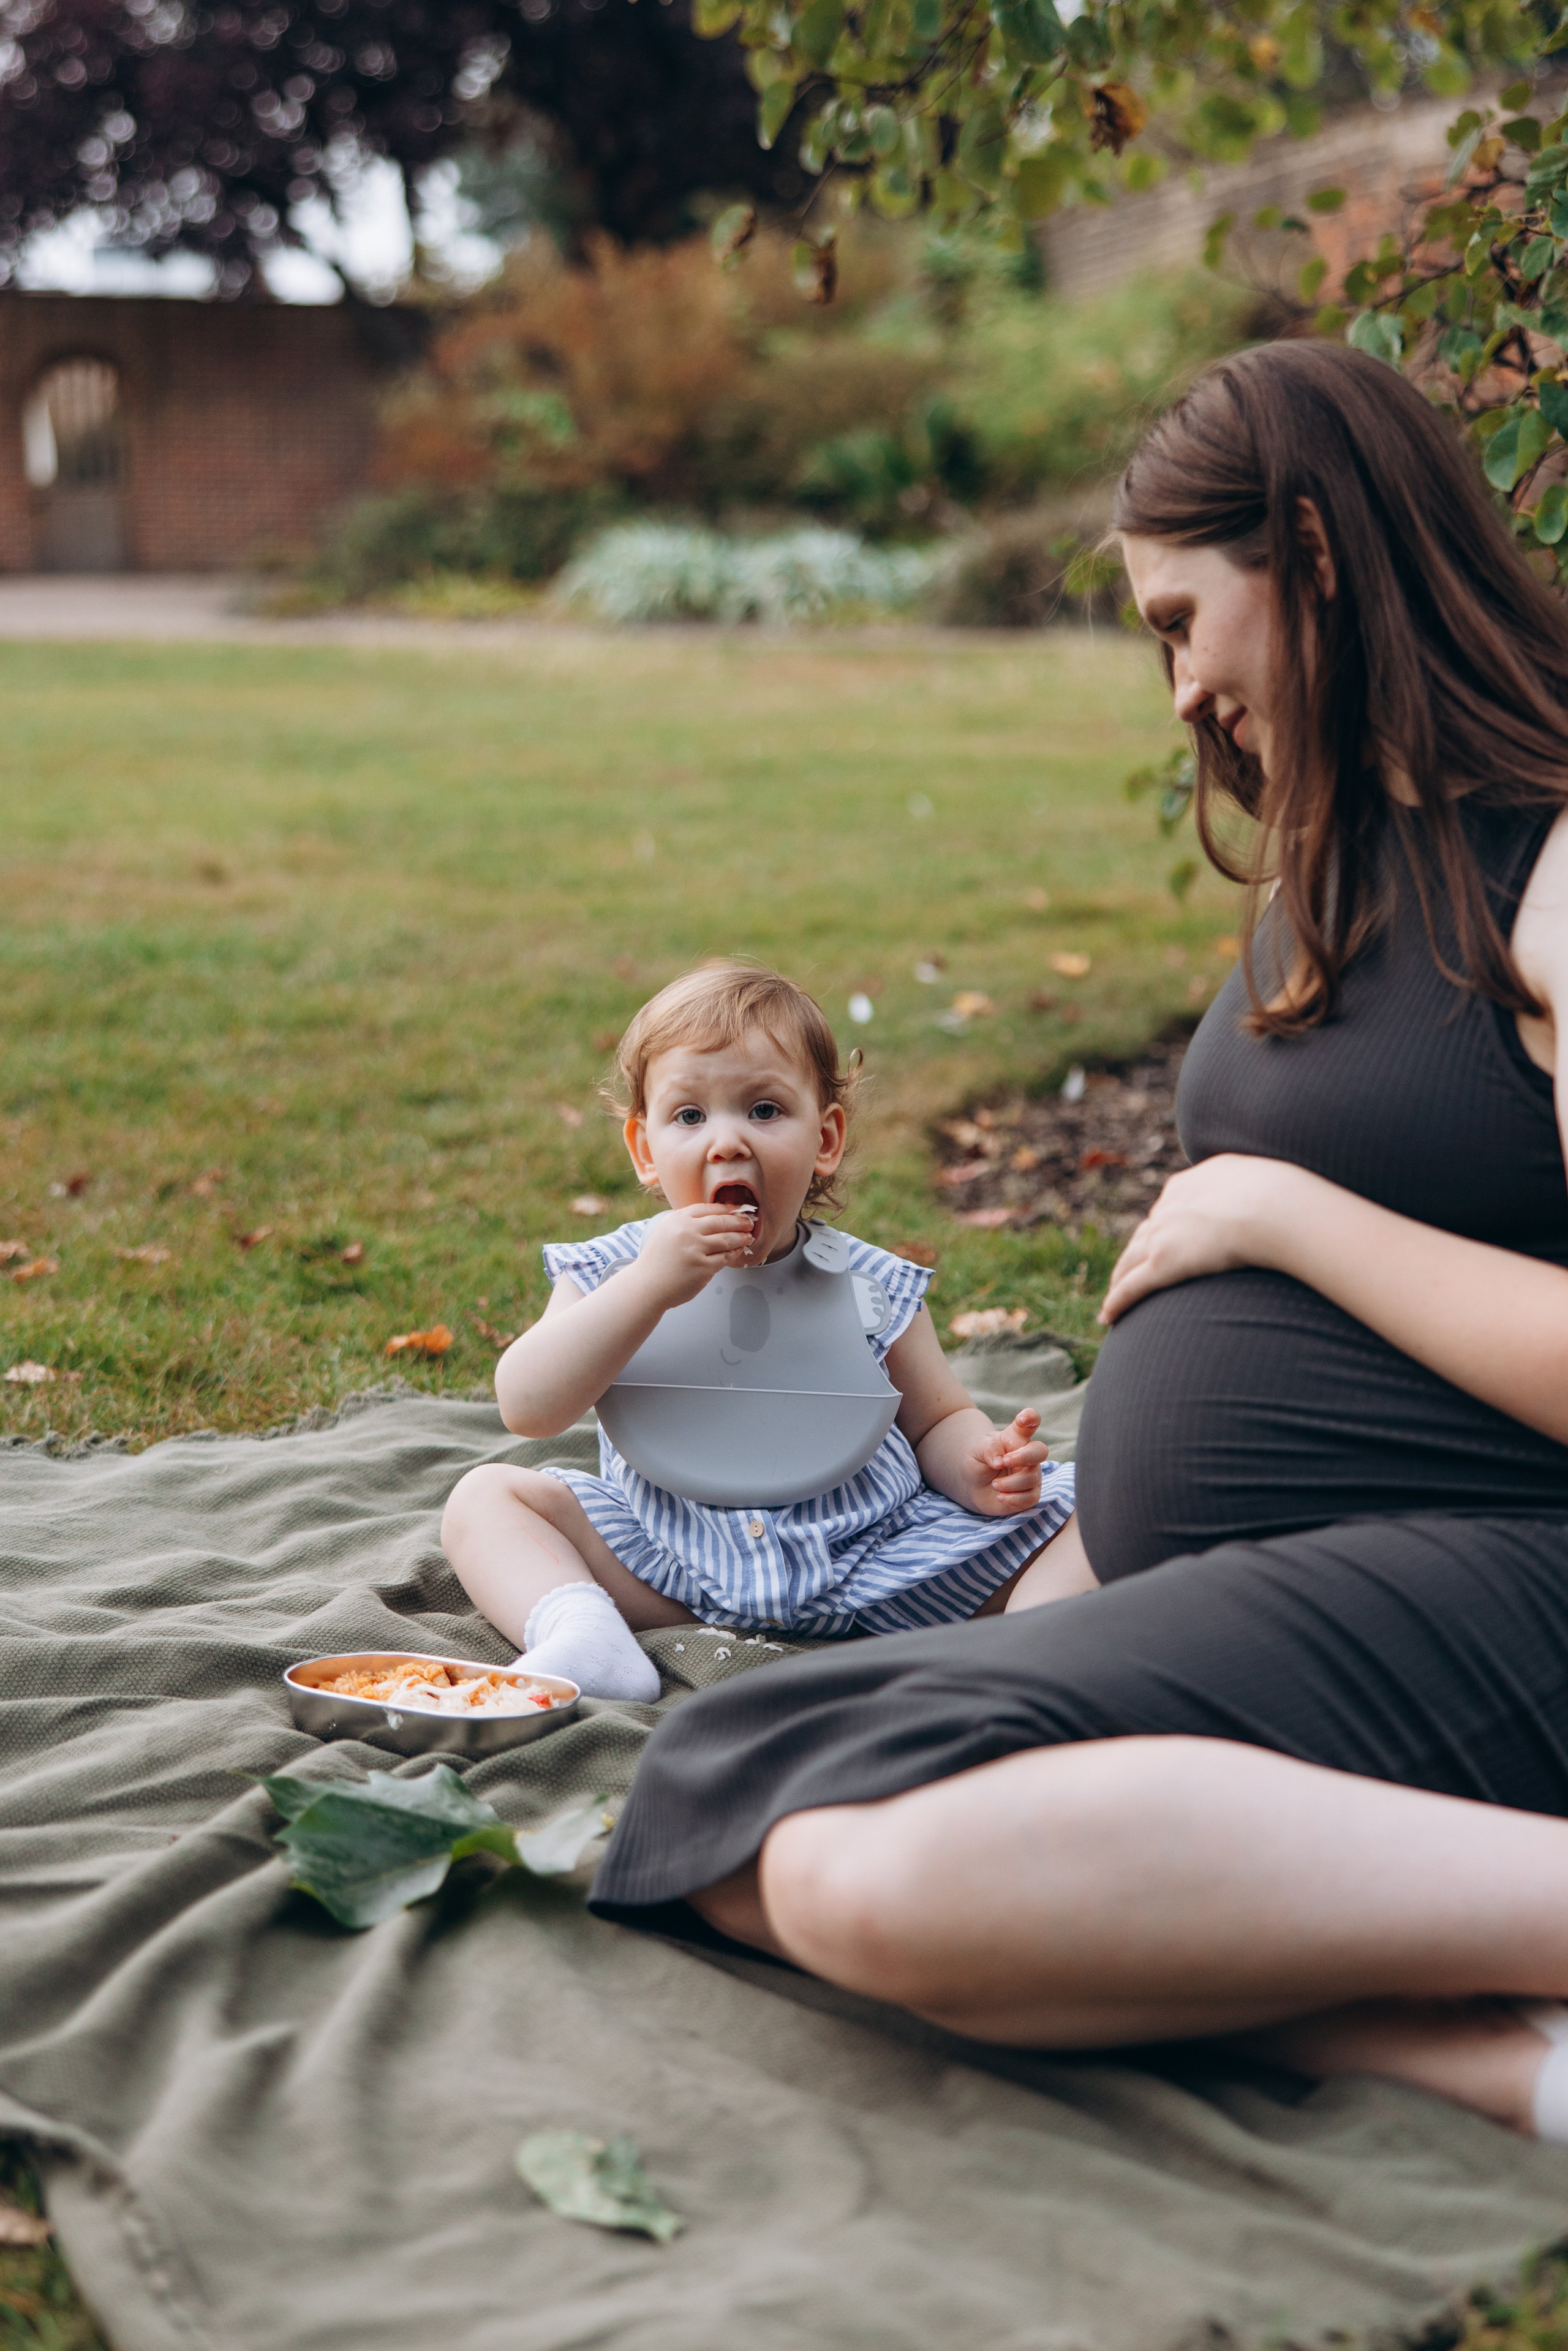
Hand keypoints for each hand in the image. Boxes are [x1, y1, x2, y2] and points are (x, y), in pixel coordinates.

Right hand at [634, 1203, 758, 1308]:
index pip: (709, 1208)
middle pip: (721, 1222)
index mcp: (678, 1219)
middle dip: (739, 1221)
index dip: (727, 1209)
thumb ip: (687, 1223)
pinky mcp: (702, 1267)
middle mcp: (686, 1231)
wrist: (646, 1285)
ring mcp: (695, 1249)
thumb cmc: (658, 1260)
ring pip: (727, 1239)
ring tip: (748, 1237)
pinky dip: (734, 1253)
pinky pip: (724, 1258)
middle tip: (750, 1222)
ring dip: (741, 1237)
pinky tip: (738, 1251)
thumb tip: (717, 1216)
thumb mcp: (667, 1231)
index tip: (738, 1210)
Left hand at [968, 1409, 1049, 1516]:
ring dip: (1011, 1483)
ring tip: (994, 1485)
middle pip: (1040, 1451)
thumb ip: (988, 1449)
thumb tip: (1000, 1461)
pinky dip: (1014, 1499)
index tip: (1022, 1419)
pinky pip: (1031, 1498)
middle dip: (1024, 1457)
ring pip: (1032, 1478)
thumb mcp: (976, 1450)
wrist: (973, 1486)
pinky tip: (1000, 1497)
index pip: (1030, 1422)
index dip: (1030, 1417)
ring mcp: (1031, 1475)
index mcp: (1015, 1437)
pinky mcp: (1030, 1494)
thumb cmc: (978, 1462)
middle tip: (1004, 1461)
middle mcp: (1027, 1455)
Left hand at [1098, 1153, 1309, 1324]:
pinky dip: (1117, 1302)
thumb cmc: (1281, 1197)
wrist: (1273, 1207)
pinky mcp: (1163, 1263)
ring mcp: (1162, 1234)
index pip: (1167, 1210)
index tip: (1162, 1243)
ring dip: (1119, 1279)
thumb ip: (1251, 1192)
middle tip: (1128, 1273)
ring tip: (1114, 1298)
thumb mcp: (1261, 1182)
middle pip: (1143, 1235)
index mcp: (1188, 1185)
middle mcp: (1167, 1207)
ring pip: (1130, 1261)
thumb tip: (1267, 1199)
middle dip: (1135, 1255)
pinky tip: (1108, 1317)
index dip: (1163, 1228)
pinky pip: (1131, 1287)